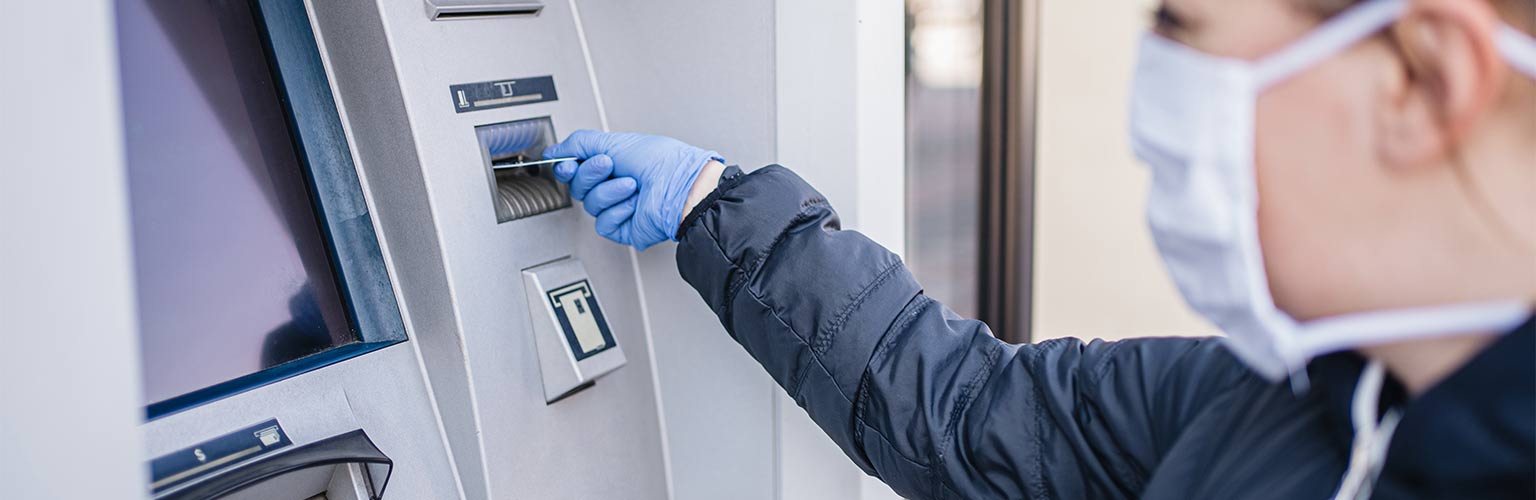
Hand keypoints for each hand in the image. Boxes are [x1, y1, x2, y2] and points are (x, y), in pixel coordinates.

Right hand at [545, 130, 722, 249]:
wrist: (681, 186)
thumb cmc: (662, 162)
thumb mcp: (615, 141)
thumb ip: (579, 143)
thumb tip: (555, 150)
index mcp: (613, 164)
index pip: (576, 169)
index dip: (568, 167)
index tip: (567, 163)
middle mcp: (615, 185)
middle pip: (579, 186)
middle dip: (591, 174)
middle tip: (609, 165)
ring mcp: (619, 208)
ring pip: (590, 205)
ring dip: (610, 192)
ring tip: (632, 185)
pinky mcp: (623, 229)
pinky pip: (603, 223)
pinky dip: (618, 211)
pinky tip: (634, 204)